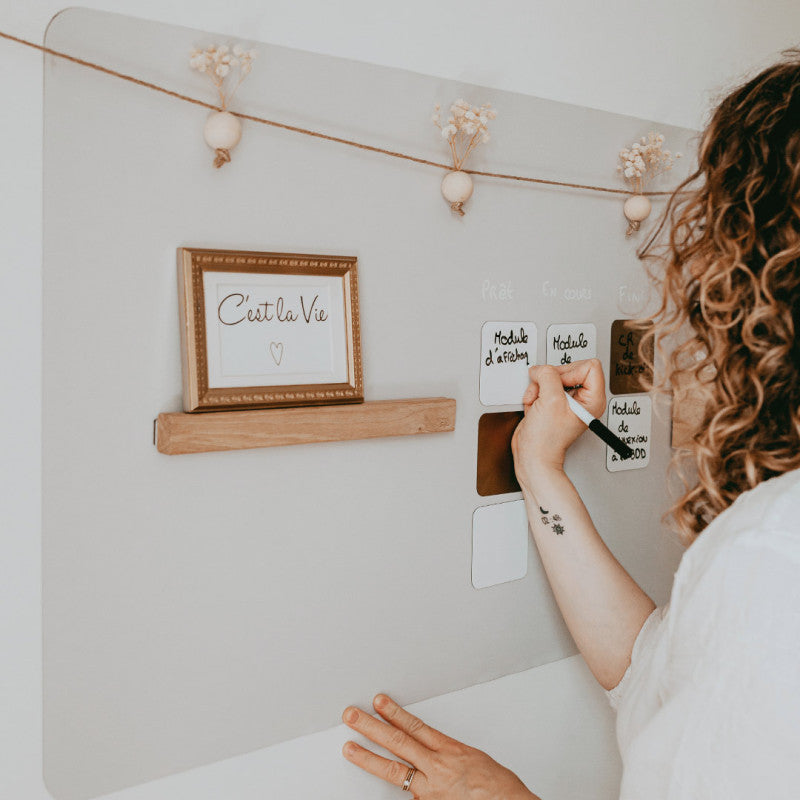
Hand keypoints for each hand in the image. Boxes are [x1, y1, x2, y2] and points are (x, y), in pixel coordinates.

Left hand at [342, 694, 539, 799]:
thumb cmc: (499, 787)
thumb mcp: (473, 758)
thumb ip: (447, 753)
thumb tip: (431, 751)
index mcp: (450, 750)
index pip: (414, 727)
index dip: (393, 713)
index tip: (378, 702)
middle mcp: (437, 768)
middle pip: (398, 743)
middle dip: (371, 727)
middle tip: (351, 715)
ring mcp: (431, 790)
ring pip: (395, 771)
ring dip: (368, 757)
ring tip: (349, 746)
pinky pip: (409, 796)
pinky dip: (399, 788)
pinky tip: (381, 776)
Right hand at [511, 359, 605, 484]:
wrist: (532, 455)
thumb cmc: (547, 440)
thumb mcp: (550, 401)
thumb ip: (548, 376)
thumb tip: (541, 369)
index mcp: (593, 399)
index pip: (589, 366)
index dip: (570, 372)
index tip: (559, 386)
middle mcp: (582, 399)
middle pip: (568, 368)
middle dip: (549, 380)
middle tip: (545, 395)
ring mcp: (567, 401)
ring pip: (551, 377)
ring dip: (538, 389)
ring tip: (538, 405)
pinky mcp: (552, 402)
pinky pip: (542, 386)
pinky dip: (534, 395)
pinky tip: (534, 408)